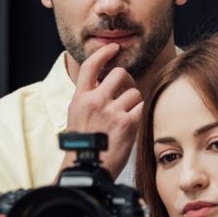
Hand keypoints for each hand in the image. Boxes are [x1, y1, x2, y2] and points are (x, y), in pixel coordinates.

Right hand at [65, 43, 141, 178]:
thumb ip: (88, 98)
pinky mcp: (126, 123)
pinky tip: (132, 124)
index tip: (113, 48)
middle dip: (126, 80)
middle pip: (119, 74)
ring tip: (126, 116)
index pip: (90, 66)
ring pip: (134, 92)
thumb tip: (104, 83)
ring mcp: (111, 111)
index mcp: (80, 98)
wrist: (87, 168)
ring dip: (134, 102)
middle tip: (126, 90)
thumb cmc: (83, 145)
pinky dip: (139, 114)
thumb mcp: (76, 117)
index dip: (103, 53)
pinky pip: (141, 107)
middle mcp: (95, 101)